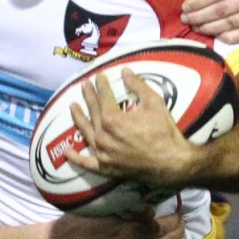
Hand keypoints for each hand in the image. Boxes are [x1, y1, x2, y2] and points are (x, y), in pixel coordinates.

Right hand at [49, 210, 186, 238]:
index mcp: (130, 232)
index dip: (174, 216)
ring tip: (178, 236)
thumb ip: (127, 209)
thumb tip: (150, 207)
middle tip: (179, 220)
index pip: (165, 225)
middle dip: (179, 229)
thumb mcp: (99, 210)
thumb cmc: (75, 226)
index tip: (176, 208)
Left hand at [65, 69, 194, 186]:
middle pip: (92, 112)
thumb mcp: (154, 103)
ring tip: (72, 106)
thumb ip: (138, 86)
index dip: (101, 85)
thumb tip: (125, 71)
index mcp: (112, 119)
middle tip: (84, 85)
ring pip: (85, 133)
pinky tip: (67, 151)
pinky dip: (75, 158)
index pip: (103, 97)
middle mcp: (102, 136)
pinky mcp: (105, 167)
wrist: (171, 163)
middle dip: (89, 97)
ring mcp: (102, 153)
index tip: (99, 76)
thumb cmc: (164, 132)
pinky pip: (86, 163)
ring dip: (78, 118)